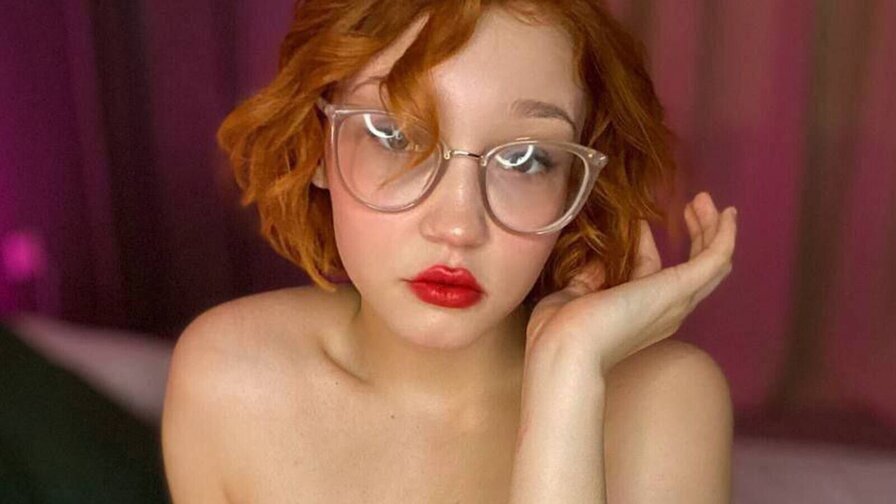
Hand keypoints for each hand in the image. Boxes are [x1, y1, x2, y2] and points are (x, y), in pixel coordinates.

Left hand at [525, 192, 737, 377]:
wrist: (565, 350)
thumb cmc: (559, 332)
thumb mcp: (573, 296)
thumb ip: (588, 278)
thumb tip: (599, 259)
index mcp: (639, 312)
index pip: (650, 269)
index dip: (645, 241)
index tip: (634, 220)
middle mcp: (666, 310)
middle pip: (697, 268)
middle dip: (698, 233)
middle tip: (695, 203)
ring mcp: (676, 301)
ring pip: (712, 262)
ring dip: (713, 229)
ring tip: (705, 199)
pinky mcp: (679, 288)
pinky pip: (714, 259)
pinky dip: (724, 235)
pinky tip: (727, 213)